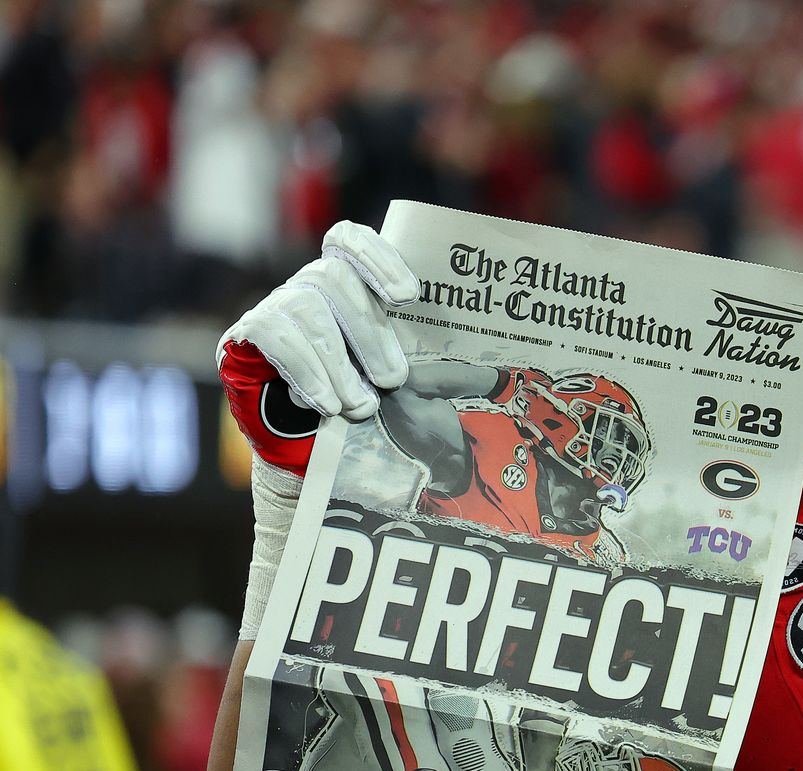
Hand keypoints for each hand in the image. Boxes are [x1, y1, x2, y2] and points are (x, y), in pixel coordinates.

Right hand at [218, 220, 419, 475]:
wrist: (302, 439)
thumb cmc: (362, 396)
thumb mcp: (401, 378)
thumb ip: (435, 369)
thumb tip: (494, 377)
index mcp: (347, 282)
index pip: (349, 239)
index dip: (376, 256)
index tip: (407, 297)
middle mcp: (308, 285)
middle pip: (334, 278)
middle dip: (369, 331)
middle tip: (394, 379)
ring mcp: (275, 305)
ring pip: (306, 310)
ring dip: (339, 364)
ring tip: (362, 406)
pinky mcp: (248, 334)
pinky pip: (277, 339)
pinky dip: (307, 373)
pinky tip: (326, 403)